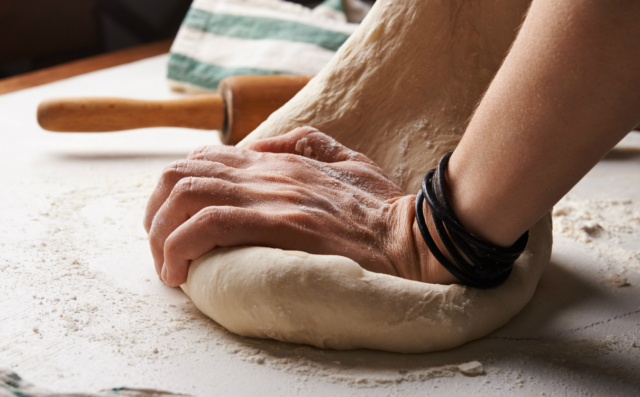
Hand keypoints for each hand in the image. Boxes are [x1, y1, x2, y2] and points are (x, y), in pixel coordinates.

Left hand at [144, 127, 456, 285]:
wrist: (412, 236)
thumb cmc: (382, 207)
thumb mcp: (347, 159)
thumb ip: (306, 143)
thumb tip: (263, 144)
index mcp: (278, 161)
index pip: (203, 160)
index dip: (176, 191)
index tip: (176, 226)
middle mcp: (267, 172)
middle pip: (181, 175)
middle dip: (155, 214)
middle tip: (162, 249)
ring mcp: (272, 196)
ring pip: (186, 196)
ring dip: (161, 234)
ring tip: (168, 267)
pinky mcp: (280, 224)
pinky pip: (209, 225)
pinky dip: (181, 246)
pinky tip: (181, 272)